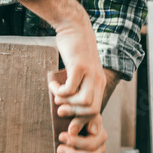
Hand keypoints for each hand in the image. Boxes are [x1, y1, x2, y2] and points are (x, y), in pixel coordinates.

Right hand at [22, 0, 106, 135]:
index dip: (83, 121)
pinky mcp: (79, 66)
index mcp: (99, 82)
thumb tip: (64, 105)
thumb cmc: (73, 49)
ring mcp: (90, 73)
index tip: (69, 126)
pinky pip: (70, 89)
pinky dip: (59, 91)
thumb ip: (77, 85)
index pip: (96, 110)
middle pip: (92, 110)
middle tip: (60, 110)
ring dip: (67, 103)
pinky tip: (53, 84)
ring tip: (56, 95)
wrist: (74, 25)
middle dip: (75, 115)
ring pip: (85, 102)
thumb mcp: (79, 69)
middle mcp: (98, 79)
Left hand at [57, 112, 106, 152]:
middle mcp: (102, 146)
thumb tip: (72, 131)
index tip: (61, 137)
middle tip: (60, 150)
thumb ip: (77, 121)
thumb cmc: (76, 122)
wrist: (76, 128)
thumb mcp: (78, 116)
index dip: (75, 142)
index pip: (90, 143)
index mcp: (100, 133)